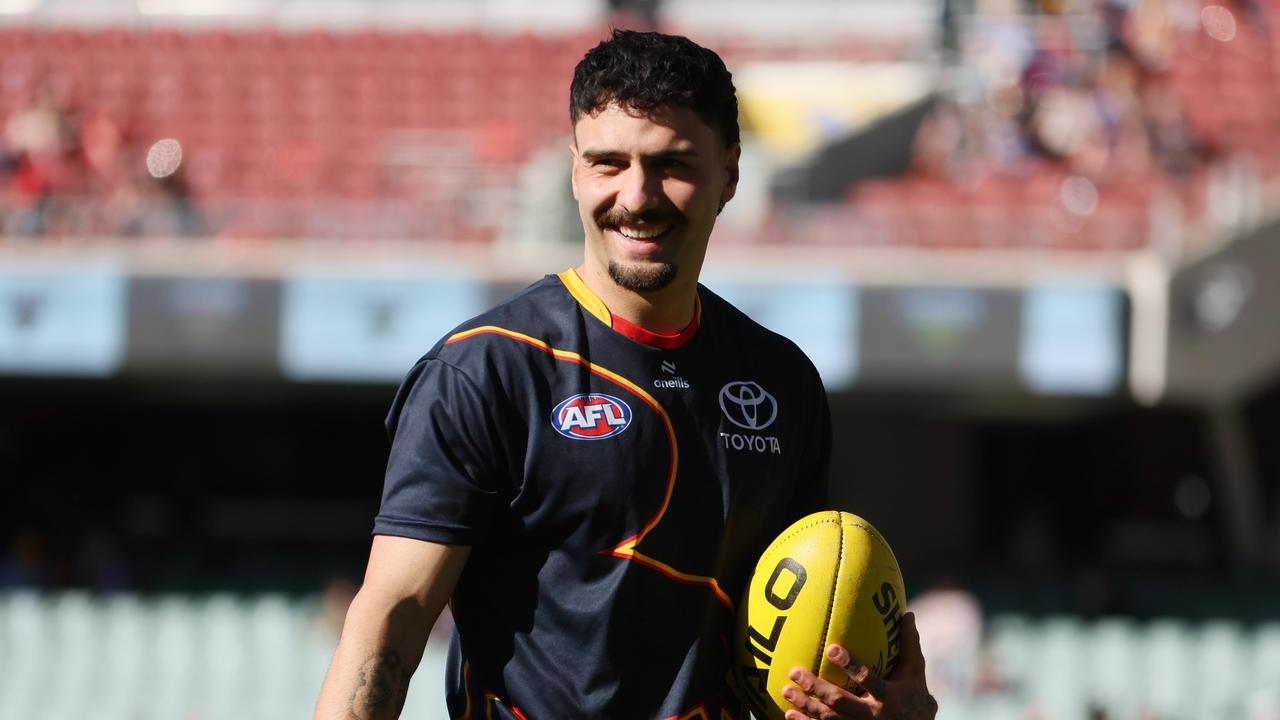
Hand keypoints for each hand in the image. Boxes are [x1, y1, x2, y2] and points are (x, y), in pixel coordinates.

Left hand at [781, 612, 936, 719]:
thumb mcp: (915, 671)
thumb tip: (907, 613)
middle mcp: (873, 715)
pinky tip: (789, 714)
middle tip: (794, 672)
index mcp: (888, 696)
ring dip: (806, 705)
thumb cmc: (914, 694)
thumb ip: (909, 643)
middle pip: (840, 702)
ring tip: (786, 691)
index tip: (831, 649)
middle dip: (816, 688)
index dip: (850, 665)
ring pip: (829, 719)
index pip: (868, 679)